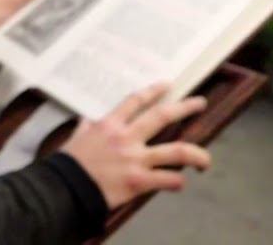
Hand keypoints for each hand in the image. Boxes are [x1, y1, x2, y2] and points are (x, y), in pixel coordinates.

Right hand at [60, 83, 210, 208]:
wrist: (66, 187)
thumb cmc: (70, 163)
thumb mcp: (76, 137)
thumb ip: (87, 127)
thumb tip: (88, 119)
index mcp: (110, 124)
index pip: (136, 101)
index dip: (154, 91)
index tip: (167, 85)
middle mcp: (127, 137)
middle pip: (163, 116)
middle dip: (185, 107)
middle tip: (199, 103)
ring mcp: (135, 159)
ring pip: (177, 151)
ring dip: (197, 155)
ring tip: (205, 160)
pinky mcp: (139, 181)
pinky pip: (169, 180)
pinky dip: (177, 182)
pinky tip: (180, 183)